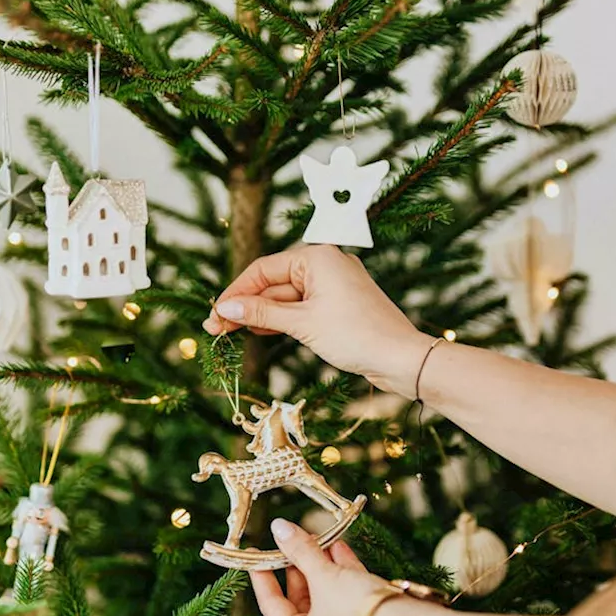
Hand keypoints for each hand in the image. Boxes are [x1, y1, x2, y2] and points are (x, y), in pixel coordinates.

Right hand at [203, 246, 431, 396]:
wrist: (401, 359)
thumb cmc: (356, 335)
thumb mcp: (302, 323)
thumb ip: (262, 314)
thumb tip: (225, 309)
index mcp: (317, 257)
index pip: (263, 269)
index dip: (235, 293)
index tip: (214, 315)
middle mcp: (325, 264)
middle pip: (272, 283)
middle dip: (244, 307)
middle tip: (214, 330)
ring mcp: (333, 285)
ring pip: (285, 298)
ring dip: (259, 316)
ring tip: (229, 335)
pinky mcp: (338, 305)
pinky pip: (301, 308)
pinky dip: (280, 320)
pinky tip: (258, 333)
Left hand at [251, 518, 387, 615]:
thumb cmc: (357, 610)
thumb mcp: (324, 575)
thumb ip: (300, 550)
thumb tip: (279, 528)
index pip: (272, 606)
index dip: (263, 577)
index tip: (258, 556)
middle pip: (302, 600)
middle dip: (300, 567)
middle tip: (295, 541)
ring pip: (327, 597)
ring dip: (322, 566)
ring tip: (319, 539)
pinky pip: (348, 598)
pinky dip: (343, 574)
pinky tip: (341, 548)